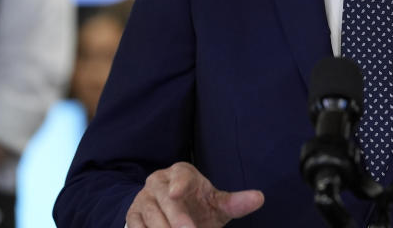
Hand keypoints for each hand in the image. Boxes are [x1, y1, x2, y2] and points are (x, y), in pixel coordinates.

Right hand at [126, 162, 263, 227]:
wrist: (171, 215)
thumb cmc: (198, 206)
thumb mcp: (216, 204)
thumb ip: (235, 203)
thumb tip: (259, 198)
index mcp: (181, 173)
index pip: (180, 175)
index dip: (179, 183)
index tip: (177, 193)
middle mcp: (158, 182)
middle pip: (164, 200)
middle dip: (176, 219)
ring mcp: (143, 199)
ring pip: (149, 217)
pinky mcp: (132, 216)